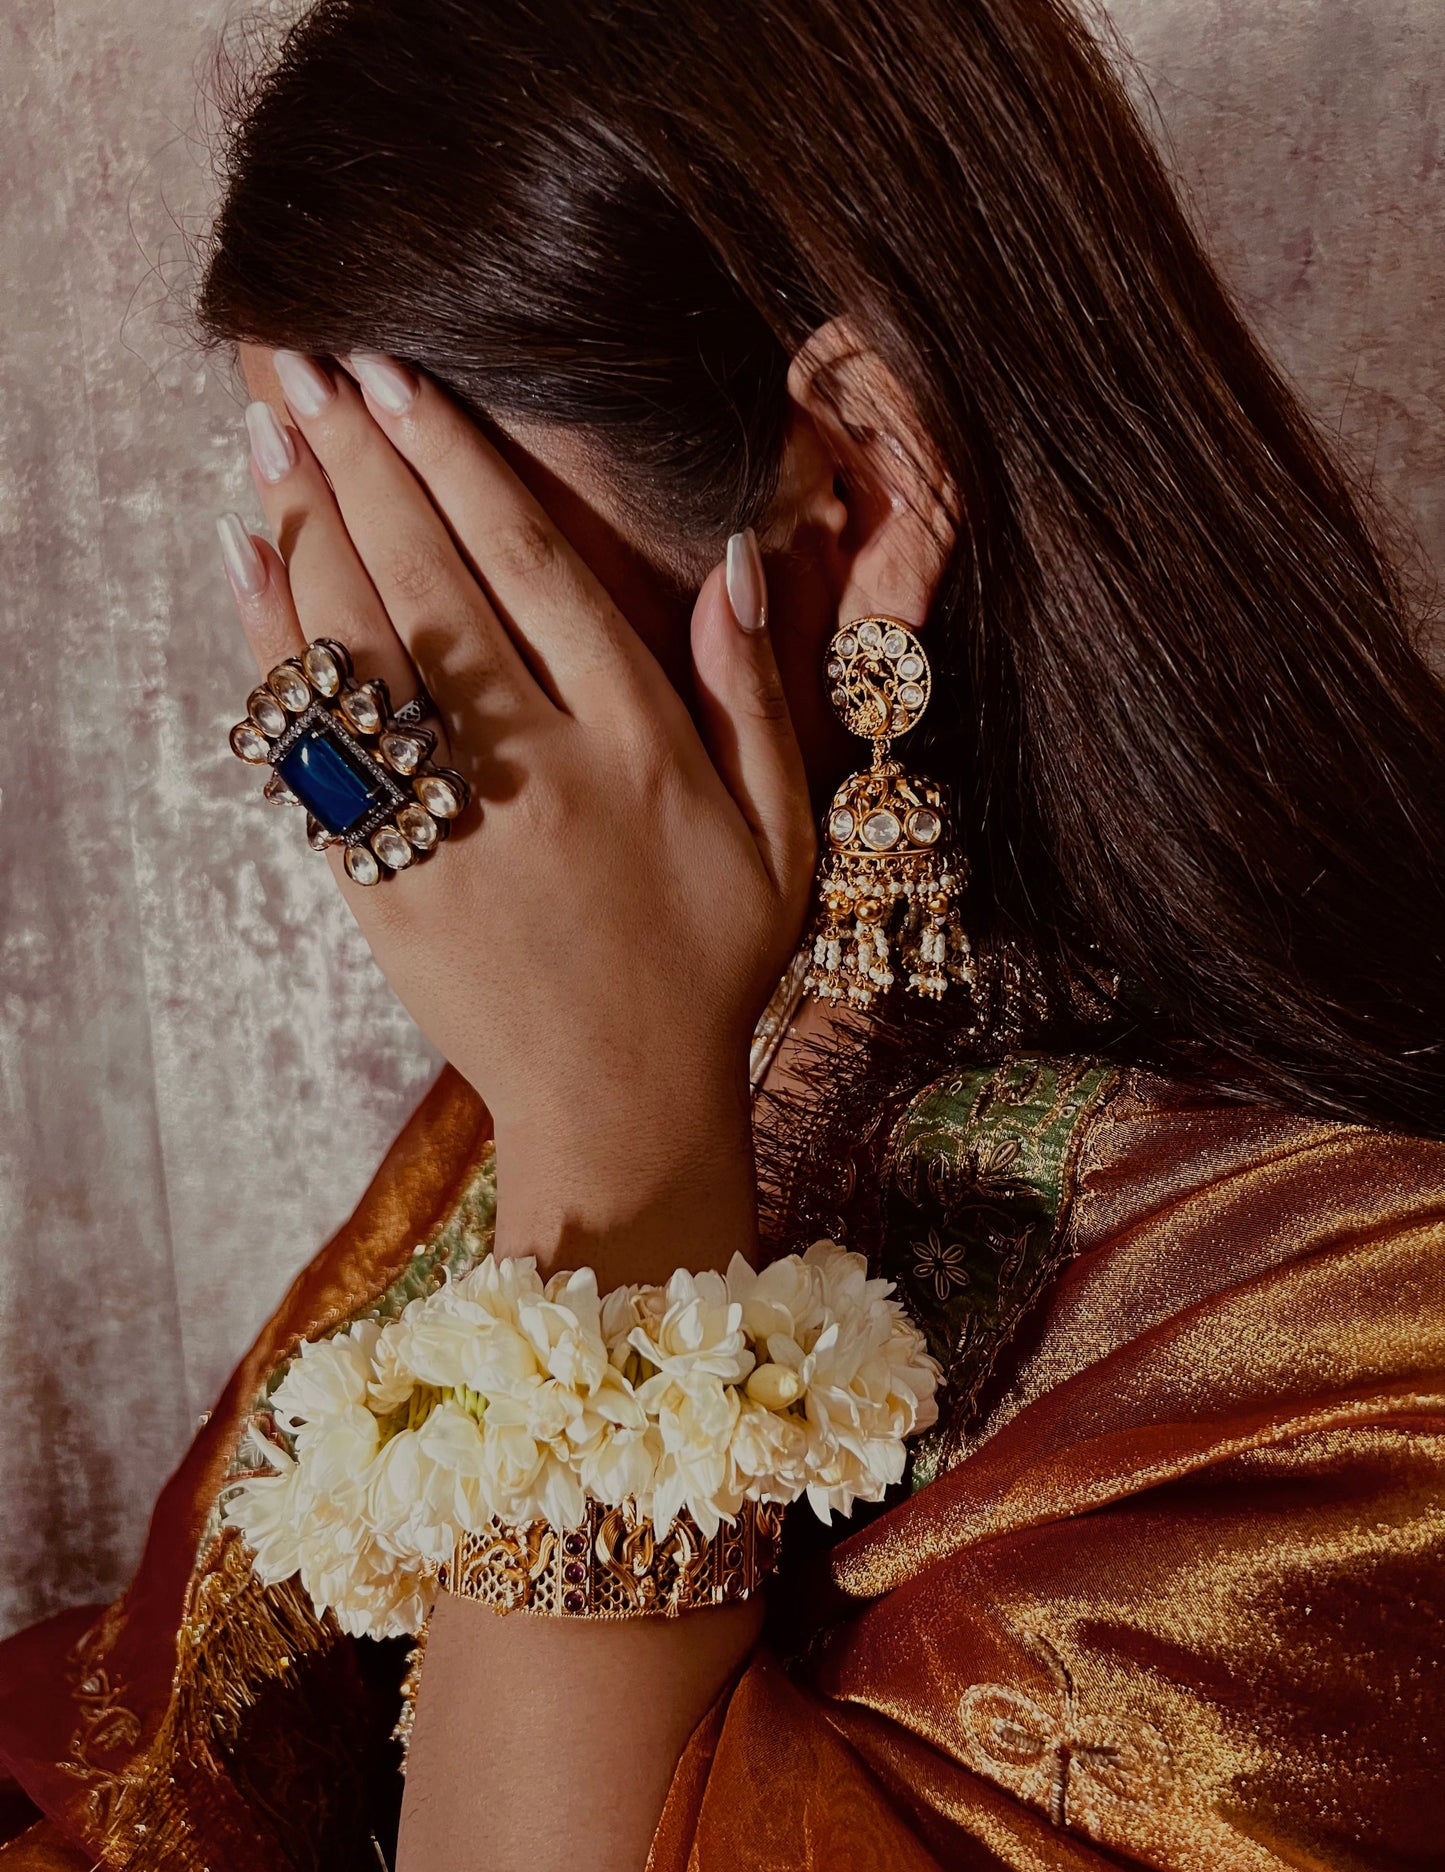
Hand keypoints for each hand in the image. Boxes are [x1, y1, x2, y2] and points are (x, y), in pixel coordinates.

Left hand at [223, 352, 815, 1278]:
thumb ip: (754, 700)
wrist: (620, 1105)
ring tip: (269, 436)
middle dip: (366, 466)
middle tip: (306, 368)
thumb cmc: (709, 968)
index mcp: (640, 750)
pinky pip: (319, 754)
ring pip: (367, 658)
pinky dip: (280, 661)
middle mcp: (542, 776)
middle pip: (435, 587)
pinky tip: (253, 572)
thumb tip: (730, 567)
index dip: (464, 467)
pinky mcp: (387, 887)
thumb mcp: (781, 836)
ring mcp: (455, 832)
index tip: (406, 382)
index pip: (538, 574)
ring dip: (309, 534)